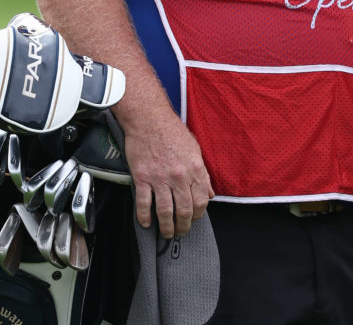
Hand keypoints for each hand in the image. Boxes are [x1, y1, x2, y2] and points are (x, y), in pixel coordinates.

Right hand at [119, 104, 213, 238]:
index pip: (201, 200)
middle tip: (180, 232)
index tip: (194, 219)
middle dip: (183, 226)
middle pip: (184, 210)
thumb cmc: (172, 132)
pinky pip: (144, 203)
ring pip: (165, 211)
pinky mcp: (142, 177)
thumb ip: (203, 174)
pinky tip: (146, 224)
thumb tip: (210, 193)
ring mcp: (160, 178)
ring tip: (166, 233)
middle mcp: (179, 176)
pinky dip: (145, 217)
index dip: (198, 214)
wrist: (149, 119)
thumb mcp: (195, 150)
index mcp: (195, 168)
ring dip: (166, 227)